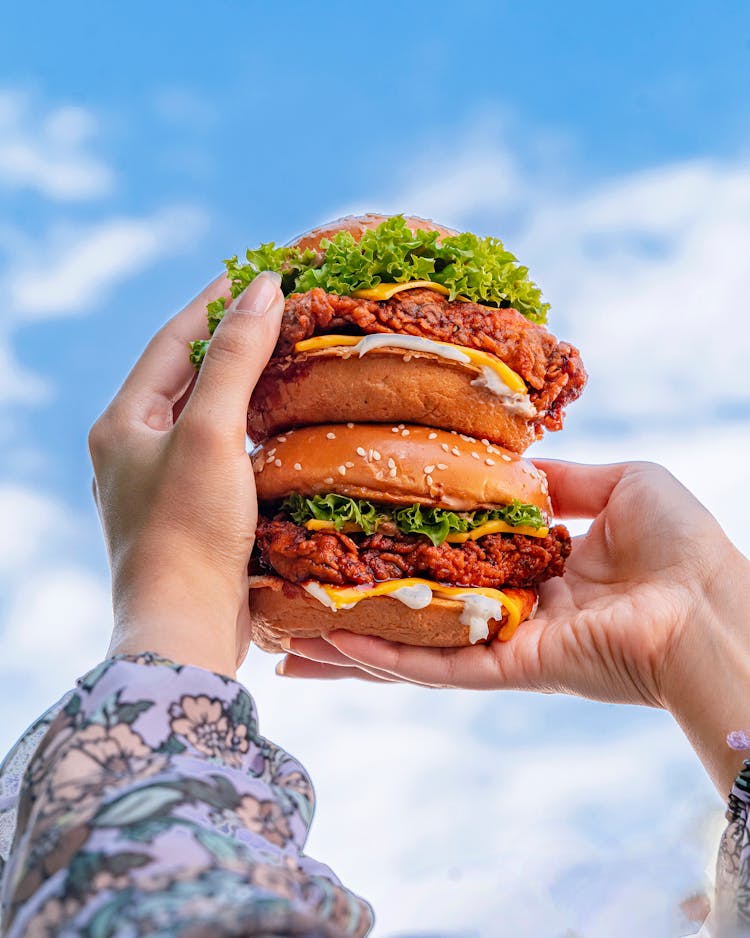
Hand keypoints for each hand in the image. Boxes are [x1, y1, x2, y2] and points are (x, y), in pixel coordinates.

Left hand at [89, 271, 283, 676]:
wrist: (185, 630)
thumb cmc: (188, 530)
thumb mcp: (210, 433)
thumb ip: (234, 359)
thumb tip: (263, 288)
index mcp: (121, 423)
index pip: (171, 341)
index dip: (214, 301)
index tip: (257, 269)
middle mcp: (132, 449)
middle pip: (186, 376)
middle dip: (231, 340)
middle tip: (280, 308)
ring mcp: (159, 484)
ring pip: (205, 416)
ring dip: (242, 385)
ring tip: (287, 356)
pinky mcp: (188, 515)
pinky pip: (220, 453)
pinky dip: (249, 429)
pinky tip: (280, 425)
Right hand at [279, 461, 749, 792]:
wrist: (712, 602)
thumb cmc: (680, 542)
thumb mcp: (620, 484)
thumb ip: (560, 480)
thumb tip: (513, 466)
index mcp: (536, 566)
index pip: (449, 559)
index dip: (399, 549)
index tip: (348, 535)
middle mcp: (511, 609)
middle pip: (417, 607)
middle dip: (353, 608)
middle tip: (289, 602)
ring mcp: (505, 642)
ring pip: (412, 644)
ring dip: (348, 642)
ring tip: (284, 637)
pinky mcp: (510, 667)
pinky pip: (436, 663)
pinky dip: (385, 654)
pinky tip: (331, 640)